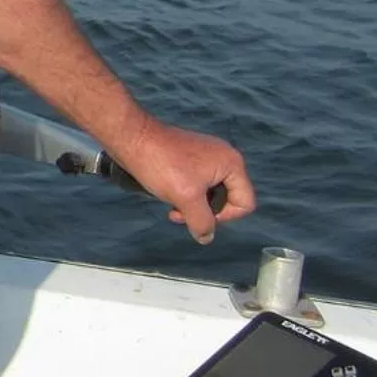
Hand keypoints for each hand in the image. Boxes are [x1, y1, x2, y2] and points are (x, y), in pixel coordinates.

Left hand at [111, 117, 256, 243]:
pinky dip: (184, 194)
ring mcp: (206, 156)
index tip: (197, 216)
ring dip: (191, 205)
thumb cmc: (161, 165)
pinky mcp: (189, 157)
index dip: (224, 217)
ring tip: (171, 208)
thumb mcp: (186, 198)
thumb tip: (206, 238)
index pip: (244, 203)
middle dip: (204, 212)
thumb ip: (202, 221)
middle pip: (227, 199)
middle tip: (179, 214)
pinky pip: (196, 184)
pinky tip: (167, 196)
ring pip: (208, 194)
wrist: (131, 138)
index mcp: (232, 163)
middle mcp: (224, 157)